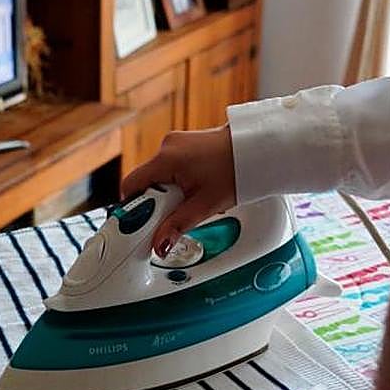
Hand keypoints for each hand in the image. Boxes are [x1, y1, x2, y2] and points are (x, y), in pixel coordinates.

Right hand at [120, 125, 235, 256]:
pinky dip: (178, 181)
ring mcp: (176, 144)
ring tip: (194, 198)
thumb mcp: (205, 206)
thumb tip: (159, 245)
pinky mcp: (184, 144)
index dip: (133, 207)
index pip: (130, 186)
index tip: (144, 223)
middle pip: (145, 182)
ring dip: (169, 192)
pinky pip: (171, 168)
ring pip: (159, 176)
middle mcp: (167, 147)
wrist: (258, 149)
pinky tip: (197, 187)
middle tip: (177, 212)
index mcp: (166, 160)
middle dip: (157, 201)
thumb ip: (177, 226)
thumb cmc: (237, 171)